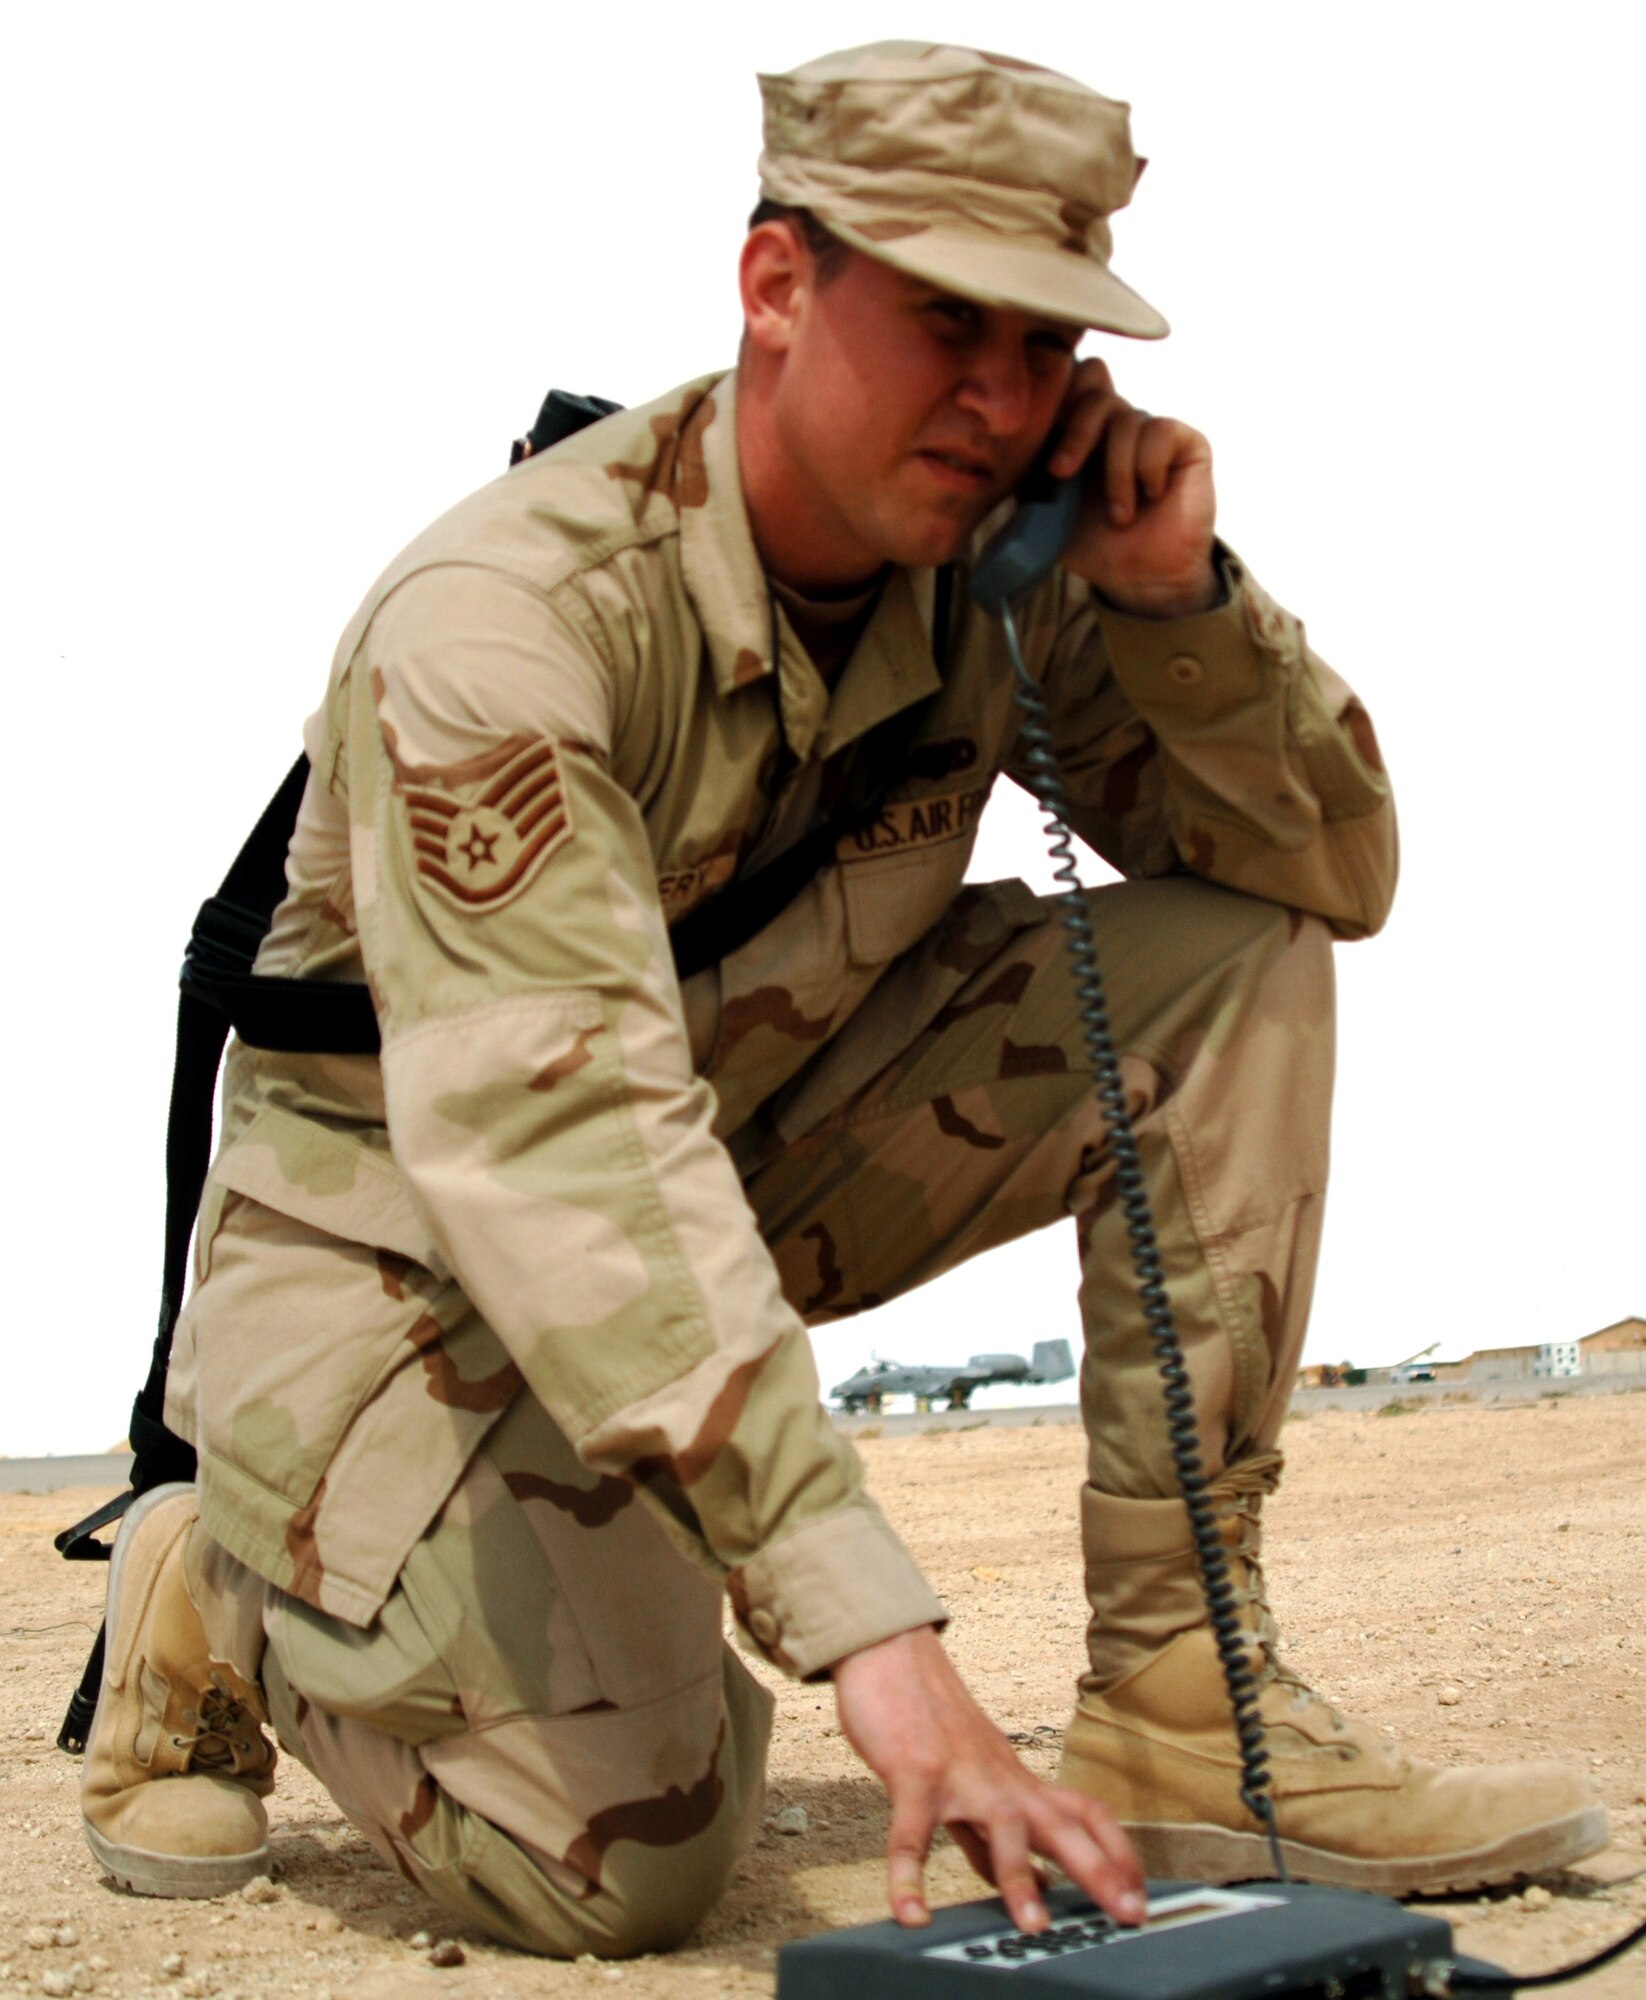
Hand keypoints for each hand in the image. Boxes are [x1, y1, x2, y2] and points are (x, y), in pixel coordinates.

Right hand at [830, 1625, 1146, 1933]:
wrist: (892, 1653)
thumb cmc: (930, 1717)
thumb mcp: (972, 1776)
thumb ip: (993, 1834)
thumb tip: (1034, 1880)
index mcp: (1017, 1781)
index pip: (1087, 1814)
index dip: (1119, 1855)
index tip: (1140, 1896)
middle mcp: (999, 1780)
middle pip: (1064, 1824)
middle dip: (1101, 1871)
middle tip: (1130, 1916)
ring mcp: (959, 1776)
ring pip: (1002, 1825)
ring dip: (1020, 1877)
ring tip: (1032, 1926)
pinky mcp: (914, 1775)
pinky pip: (912, 1833)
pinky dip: (909, 1877)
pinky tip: (910, 1914)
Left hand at [1046, 357, 1219, 618]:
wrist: (1141, 578)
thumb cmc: (1093, 545)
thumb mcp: (1042, 510)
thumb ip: (1023, 472)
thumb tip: (995, 445)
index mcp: (1080, 429)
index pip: (1069, 379)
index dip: (1053, 400)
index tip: (1040, 448)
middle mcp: (1116, 421)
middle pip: (1093, 384)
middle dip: (1073, 431)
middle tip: (1061, 473)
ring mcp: (1151, 428)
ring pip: (1124, 417)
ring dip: (1115, 473)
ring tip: (1121, 516)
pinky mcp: (1186, 441)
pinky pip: (1159, 431)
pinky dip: (1147, 469)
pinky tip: (1151, 496)